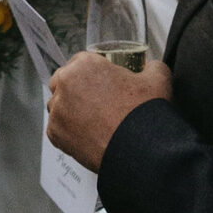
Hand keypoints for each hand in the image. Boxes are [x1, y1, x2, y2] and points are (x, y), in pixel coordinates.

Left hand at [46, 52, 172, 171]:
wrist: (141, 150)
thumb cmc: (145, 113)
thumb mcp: (158, 79)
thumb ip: (152, 67)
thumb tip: (150, 67)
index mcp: (85, 64)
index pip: (80, 62)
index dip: (92, 74)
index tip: (101, 85)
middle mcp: (65, 83)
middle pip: (64, 82)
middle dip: (75, 90)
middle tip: (95, 104)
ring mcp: (58, 109)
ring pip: (58, 106)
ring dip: (70, 111)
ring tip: (92, 123)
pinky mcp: (55, 133)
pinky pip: (57, 129)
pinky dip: (68, 133)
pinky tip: (87, 137)